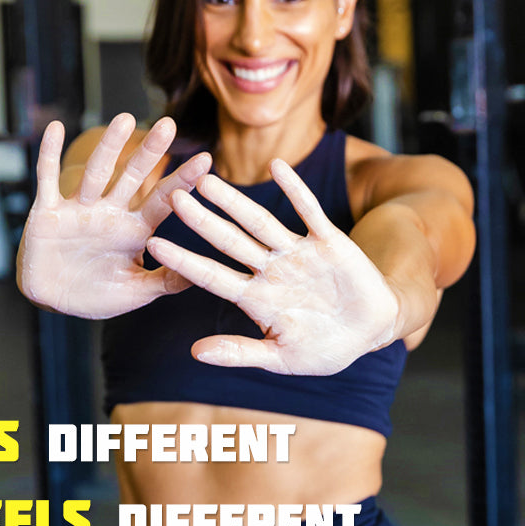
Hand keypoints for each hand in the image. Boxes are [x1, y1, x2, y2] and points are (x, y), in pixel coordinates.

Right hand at [17, 114, 210, 318]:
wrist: (54, 301)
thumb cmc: (98, 295)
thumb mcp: (136, 291)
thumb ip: (165, 281)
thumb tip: (201, 276)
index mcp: (134, 230)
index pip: (162, 201)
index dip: (182, 181)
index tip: (206, 160)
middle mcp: (110, 213)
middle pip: (133, 177)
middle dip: (150, 152)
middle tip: (169, 124)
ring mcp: (79, 209)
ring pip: (97, 173)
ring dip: (110, 146)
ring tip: (125, 119)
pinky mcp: (48, 211)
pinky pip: (48, 179)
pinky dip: (49, 154)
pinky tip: (56, 127)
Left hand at [147, 159, 401, 374]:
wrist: (371, 333)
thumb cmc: (324, 349)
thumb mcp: (280, 358)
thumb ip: (240, 352)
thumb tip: (195, 353)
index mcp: (255, 298)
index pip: (212, 276)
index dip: (183, 261)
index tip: (153, 245)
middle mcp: (270, 270)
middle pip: (229, 240)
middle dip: (201, 220)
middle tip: (172, 195)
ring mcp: (297, 253)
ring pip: (260, 221)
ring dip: (235, 201)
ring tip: (207, 180)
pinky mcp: (328, 241)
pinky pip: (309, 211)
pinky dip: (295, 189)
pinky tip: (277, 167)